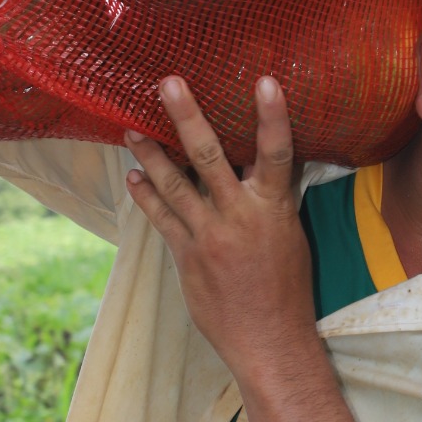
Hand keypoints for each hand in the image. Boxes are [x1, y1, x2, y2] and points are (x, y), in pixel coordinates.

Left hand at [125, 77, 359, 421]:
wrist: (269, 340)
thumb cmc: (287, 289)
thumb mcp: (291, 237)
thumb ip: (274, 199)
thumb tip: (268, 165)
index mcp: (274, 209)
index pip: (278, 153)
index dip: (272, 116)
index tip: (266, 80)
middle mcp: (240, 217)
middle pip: (209, 157)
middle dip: (187, 117)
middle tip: (167, 83)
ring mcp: (209, 236)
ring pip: (174, 184)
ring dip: (150, 153)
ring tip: (130, 127)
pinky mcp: (187, 256)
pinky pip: (161, 218)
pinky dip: (146, 195)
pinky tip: (133, 176)